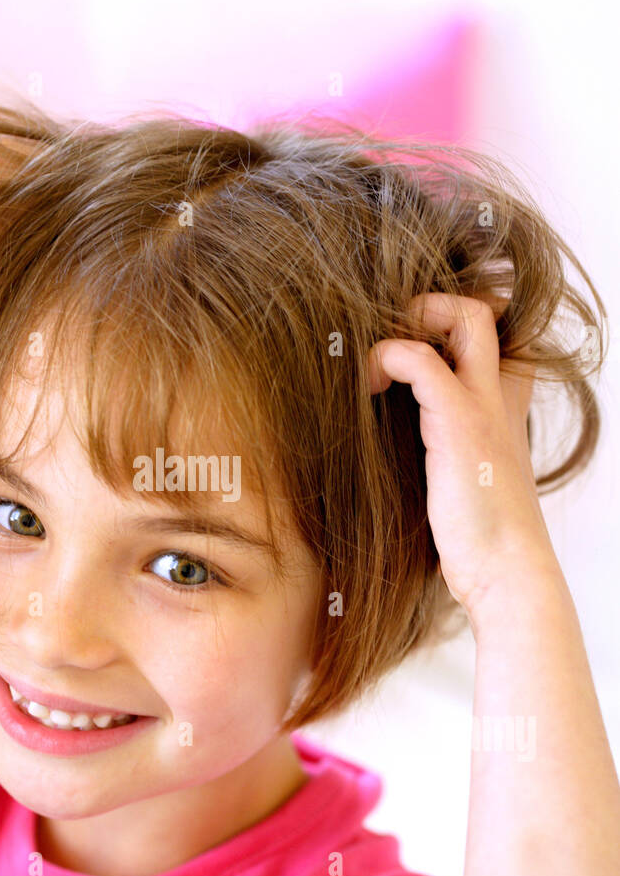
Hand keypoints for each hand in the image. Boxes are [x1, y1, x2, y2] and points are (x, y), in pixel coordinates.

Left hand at [367, 292, 557, 615]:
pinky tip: (369, 387)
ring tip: (377, 365)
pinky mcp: (459, 422)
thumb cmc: (476, 536)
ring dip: (409, 321)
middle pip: (486, 309)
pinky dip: (386, 358)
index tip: (405, 352)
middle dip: (434, 304)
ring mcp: (482, 404)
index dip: (452, 324)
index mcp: (501, 405)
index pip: (497, 334)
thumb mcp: (459, 479)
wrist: (505, 571)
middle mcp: (497, 395)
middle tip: (392, 343)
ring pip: (466, 315)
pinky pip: (420, 359)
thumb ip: (439, 448)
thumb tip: (388, 438)